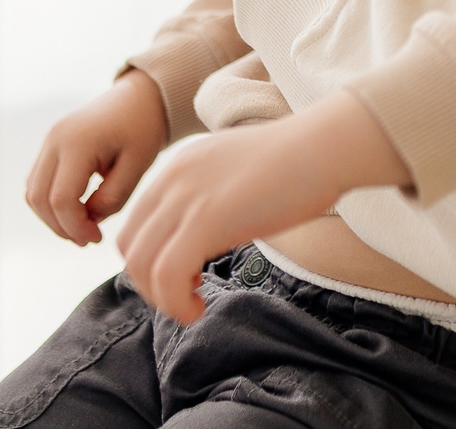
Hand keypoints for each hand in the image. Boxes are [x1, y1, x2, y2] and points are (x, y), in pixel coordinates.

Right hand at [23, 70, 170, 245]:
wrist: (139, 98)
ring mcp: (49, 141)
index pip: (61, 199)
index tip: (97, 238)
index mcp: (78, 142)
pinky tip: (77, 209)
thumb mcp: (138, 165)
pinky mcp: (50, 145)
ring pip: (32, 193)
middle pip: (39, 199)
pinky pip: (37, 182)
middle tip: (89, 238)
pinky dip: (50, 203)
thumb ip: (113, 197)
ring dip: (52, 217)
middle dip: (61, 227)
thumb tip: (87, 220)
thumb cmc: (143, 129)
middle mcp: (55, 139)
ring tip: (84, 226)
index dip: (75, 227)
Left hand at [115, 92, 410, 323]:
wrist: (326, 146)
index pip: (136, 223)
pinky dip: (175, 303)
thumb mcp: (237, 172)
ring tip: (192, 306)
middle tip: (185, 297)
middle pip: (130, 245)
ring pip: (140, 265)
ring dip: (161, 298)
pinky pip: (167, 275)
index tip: (184, 278)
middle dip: (149, 283)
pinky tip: (199, 308)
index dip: (150, 261)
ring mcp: (187, 198)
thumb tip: (207, 235)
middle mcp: (173, 178)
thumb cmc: (300, 163)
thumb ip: (211, 196)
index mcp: (179, 166)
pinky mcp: (206, 220)